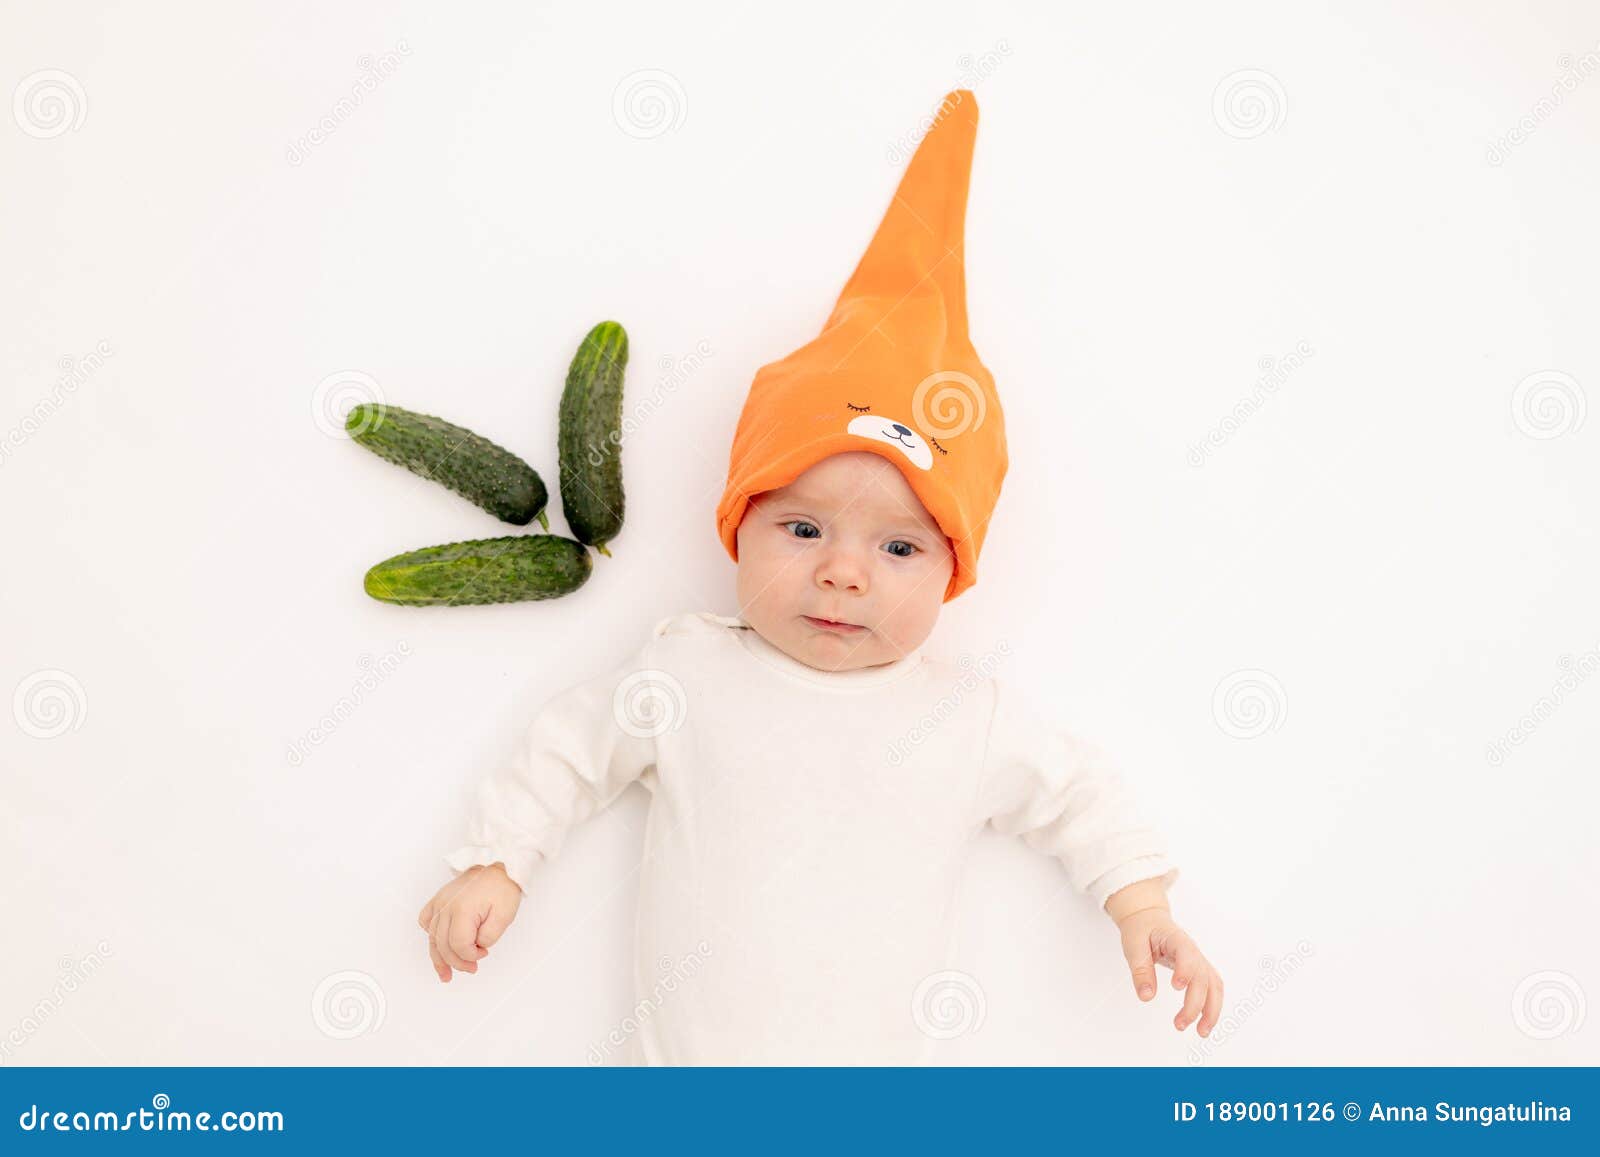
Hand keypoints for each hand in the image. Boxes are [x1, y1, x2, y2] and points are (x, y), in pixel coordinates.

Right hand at [416, 862, 522, 982]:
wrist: (498, 864)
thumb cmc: (502, 887)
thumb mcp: (505, 916)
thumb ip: (489, 937)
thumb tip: (476, 946)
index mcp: (463, 910)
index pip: (459, 945)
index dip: (470, 956)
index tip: (483, 954)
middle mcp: (446, 906)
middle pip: (444, 945)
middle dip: (458, 962)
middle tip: (471, 968)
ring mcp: (440, 902)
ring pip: (432, 937)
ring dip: (438, 958)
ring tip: (445, 974)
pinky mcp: (439, 899)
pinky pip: (426, 920)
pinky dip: (430, 935)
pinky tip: (437, 944)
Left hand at [1116, 907, 1222, 1036]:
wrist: (1149, 919)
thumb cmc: (1142, 929)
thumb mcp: (1133, 945)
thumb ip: (1140, 970)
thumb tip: (1146, 997)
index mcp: (1176, 939)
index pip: (1187, 954)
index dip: (1185, 970)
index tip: (1176, 987)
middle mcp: (1193, 950)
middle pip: (1202, 977)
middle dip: (1195, 1003)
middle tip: (1179, 1024)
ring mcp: (1199, 961)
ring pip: (1214, 985)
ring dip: (1211, 1010)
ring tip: (1201, 1032)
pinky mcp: (1199, 970)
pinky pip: (1213, 988)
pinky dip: (1212, 1006)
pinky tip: (1205, 1023)